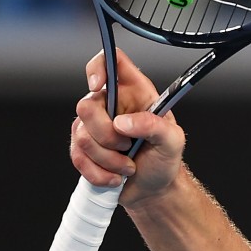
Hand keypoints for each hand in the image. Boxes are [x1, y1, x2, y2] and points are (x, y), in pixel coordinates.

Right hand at [71, 48, 184, 206]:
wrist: (154, 188)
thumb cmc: (164, 159)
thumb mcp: (173, 142)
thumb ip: (154, 126)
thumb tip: (123, 123)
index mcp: (135, 92)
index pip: (111, 62)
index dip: (99, 67)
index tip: (99, 86)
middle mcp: (110, 105)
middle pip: (86, 106)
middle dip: (107, 135)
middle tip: (128, 147)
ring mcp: (93, 126)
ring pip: (81, 136)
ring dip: (108, 160)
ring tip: (128, 166)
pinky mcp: (82, 148)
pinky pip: (77, 157)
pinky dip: (99, 172)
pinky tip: (116, 176)